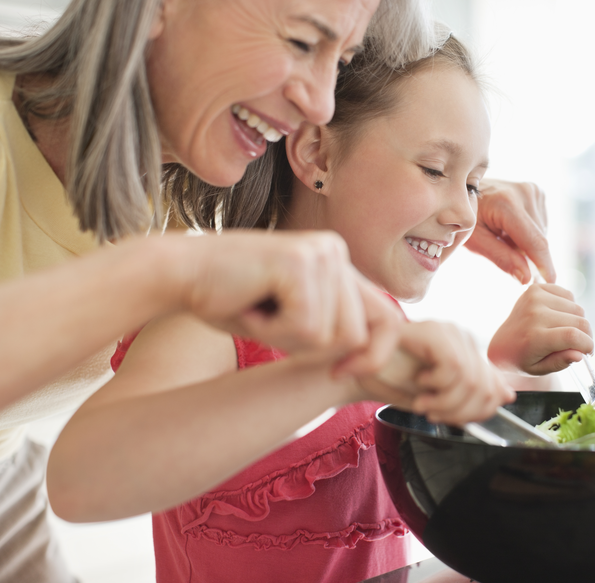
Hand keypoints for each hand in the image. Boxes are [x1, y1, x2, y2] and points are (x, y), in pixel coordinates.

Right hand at [171, 230, 401, 376]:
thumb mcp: (293, 318)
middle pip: (356, 335)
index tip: (339, 374)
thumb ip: (331, 328)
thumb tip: (370, 357)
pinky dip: (271, 332)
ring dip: (287, 341)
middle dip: (312, 349)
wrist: (178, 274)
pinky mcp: (301, 262)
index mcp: (338, 262)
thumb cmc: (230, 301)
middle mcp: (336, 251)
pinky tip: (249, 305)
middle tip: (268, 325)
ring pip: (332, 336)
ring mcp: (322, 252)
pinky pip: (305, 327)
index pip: (386, 318)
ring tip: (257, 311)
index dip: (372, 356)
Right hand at [357, 321, 515, 425]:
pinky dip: (437, 387)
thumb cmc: (392, 380)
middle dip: (460, 412)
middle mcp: (462, 337)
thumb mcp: (437, 397)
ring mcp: (449, 331)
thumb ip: (471, 395)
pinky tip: (421, 384)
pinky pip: (454, 368)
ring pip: (472, 381)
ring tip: (424, 402)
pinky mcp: (435, 332)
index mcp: (465, 352)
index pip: (494, 386)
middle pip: (487, 387)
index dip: (478, 411)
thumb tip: (508, 395)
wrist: (355, 369)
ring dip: (445, 403)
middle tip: (433, 413)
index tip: (451, 419)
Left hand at [467, 179, 554, 283]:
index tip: (552, 283)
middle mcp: (525, 192)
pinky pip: (540, 225)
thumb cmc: (465, 219)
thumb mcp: (475, 242)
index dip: (544, 264)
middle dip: (526, 254)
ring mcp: (533, 190)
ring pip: (541, 234)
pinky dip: (527, 232)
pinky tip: (509, 226)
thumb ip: (502, 258)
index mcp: (507, 203)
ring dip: (526, 243)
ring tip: (501, 234)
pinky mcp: (536, 191)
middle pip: (539, 240)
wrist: (462, 192)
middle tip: (501, 248)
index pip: (534, 241)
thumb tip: (527, 278)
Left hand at [488, 283, 593, 375]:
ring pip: (577, 308)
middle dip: (585, 336)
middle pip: (579, 321)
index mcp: (534, 337)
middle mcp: (534, 314)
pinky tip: (559, 317)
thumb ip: (560, 362)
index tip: (589, 352)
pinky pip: (568, 295)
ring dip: (577, 321)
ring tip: (565, 331)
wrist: (502, 345)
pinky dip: (569, 307)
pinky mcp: (535, 289)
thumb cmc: (522, 360)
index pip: (572, 336)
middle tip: (578, 345)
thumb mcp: (539, 369)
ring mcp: (534, 298)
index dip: (588, 345)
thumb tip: (580, 355)